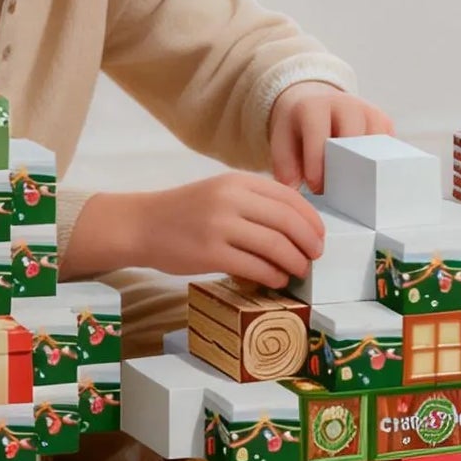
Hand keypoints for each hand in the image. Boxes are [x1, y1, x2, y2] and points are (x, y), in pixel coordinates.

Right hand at [135, 173, 326, 289]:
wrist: (142, 224)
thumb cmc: (184, 212)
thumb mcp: (220, 192)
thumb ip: (253, 202)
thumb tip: (296, 226)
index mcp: (238, 181)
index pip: (289, 198)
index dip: (311, 219)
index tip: (319, 235)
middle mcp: (230, 199)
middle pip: (287, 221)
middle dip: (309, 242)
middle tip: (315, 256)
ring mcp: (219, 226)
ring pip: (275, 245)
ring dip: (294, 262)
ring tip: (299, 271)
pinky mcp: (210, 253)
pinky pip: (254, 266)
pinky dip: (273, 275)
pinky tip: (276, 280)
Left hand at [267, 83, 394, 191]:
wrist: (314, 101)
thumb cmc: (297, 130)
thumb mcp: (282, 143)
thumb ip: (285, 167)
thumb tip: (297, 192)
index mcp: (314, 107)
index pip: (319, 136)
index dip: (318, 165)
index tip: (317, 188)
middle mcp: (344, 103)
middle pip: (353, 139)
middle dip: (346, 169)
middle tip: (339, 194)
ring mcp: (368, 110)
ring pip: (376, 144)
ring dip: (367, 169)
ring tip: (354, 189)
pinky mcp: (384, 120)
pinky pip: (389, 147)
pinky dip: (381, 165)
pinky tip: (368, 178)